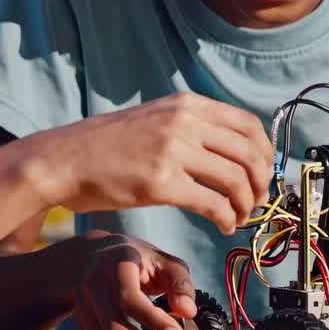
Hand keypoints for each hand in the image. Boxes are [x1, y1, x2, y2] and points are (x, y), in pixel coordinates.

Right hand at [29, 92, 273, 234]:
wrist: (63, 160)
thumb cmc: (104, 146)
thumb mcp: (153, 119)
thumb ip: (190, 127)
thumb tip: (231, 151)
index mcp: (185, 104)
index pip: (249, 124)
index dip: (265, 154)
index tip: (261, 175)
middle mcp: (184, 122)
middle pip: (249, 153)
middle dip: (260, 183)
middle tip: (255, 202)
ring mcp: (172, 151)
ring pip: (236, 180)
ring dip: (246, 205)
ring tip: (239, 217)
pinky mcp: (161, 183)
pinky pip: (214, 203)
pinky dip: (228, 218)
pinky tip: (223, 225)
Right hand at [73, 232, 197, 329]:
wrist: (94, 257)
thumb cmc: (134, 259)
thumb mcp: (163, 261)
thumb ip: (180, 283)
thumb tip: (187, 311)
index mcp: (116, 265)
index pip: (128, 298)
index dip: (154, 320)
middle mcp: (93, 287)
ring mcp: (82, 310)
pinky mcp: (80, 329)